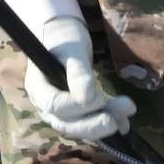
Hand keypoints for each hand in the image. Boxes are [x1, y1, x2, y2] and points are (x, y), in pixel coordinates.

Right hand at [23, 17, 135, 141]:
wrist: (66, 36)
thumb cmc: (65, 38)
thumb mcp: (72, 49)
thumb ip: (78, 73)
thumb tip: (87, 99)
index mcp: (38, 87)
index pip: (54, 106)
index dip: (76, 107)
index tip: (100, 98)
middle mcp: (45, 104)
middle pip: (65, 123)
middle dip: (91, 126)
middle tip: (114, 122)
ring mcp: (59, 111)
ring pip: (78, 126)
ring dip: (102, 125)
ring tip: (125, 118)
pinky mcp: (75, 112)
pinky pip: (88, 122)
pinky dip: (105, 122)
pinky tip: (124, 123)